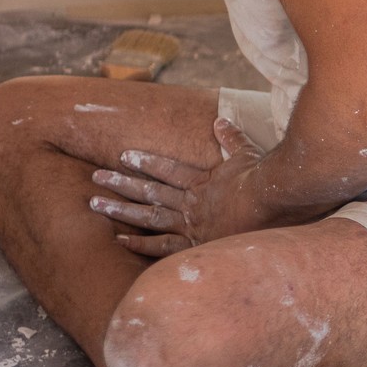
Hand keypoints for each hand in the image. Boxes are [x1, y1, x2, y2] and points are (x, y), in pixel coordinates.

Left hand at [89, 119, 273, 256]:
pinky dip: (140, 244)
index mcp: (203, 182)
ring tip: (95, 204)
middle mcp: (190, 202)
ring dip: (121, 209)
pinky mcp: (194, 244)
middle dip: (121, 183)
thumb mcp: (247, 155)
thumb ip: (232, 138)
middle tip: (96, 177)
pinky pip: (162, 246)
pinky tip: (119, 241)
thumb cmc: (262, 183)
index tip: (124, 156)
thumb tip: (219, 120)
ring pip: (148, 216)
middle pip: (150, 191)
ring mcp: (190, 224)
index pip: (168, 170)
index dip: (146, 162)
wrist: (271, 206)